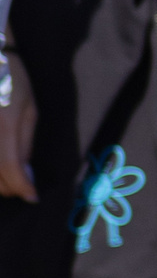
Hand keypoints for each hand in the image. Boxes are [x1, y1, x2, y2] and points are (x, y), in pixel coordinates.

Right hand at [0, 54, 34, 202]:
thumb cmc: (11, 79)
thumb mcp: (29, 109)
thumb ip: (25, 143)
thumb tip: (26, 174)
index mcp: (3, 124)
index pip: (9, 167)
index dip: (22, 187)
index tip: (33, 197)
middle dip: (7, 187)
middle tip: (21, 189)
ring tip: (7, 182)